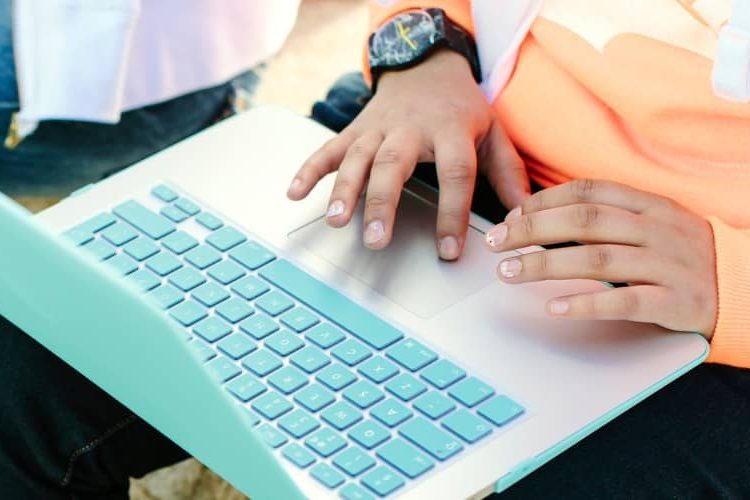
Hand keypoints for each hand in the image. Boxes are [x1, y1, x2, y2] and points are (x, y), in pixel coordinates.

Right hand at [287, 49, 529, 259]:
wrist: (426, 65)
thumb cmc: (461, 107)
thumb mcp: (493, 134)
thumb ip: (508, 174)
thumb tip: (524, 214)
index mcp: (450, 131)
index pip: (454, 176)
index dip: (452, 215)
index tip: (447, 251)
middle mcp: (410, 129)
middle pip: (394, 165)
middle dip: (383, 204)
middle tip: (376, 241)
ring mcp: (378, 128)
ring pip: (357, 157)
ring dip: (343, 188)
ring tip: (333, 220)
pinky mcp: (355, 129)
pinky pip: (329, 148)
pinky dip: (310, 169)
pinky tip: (294, 193)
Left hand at [485, 179, 717, 337]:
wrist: (744, 286)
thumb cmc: (683, 255)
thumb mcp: (654, 224)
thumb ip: (610, 217)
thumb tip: (544, 217)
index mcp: (650, 205)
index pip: (588, 193)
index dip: (544, 202)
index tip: (512, 216)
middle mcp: (658, 229)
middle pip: (584, 221)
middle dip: (532, 230)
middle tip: (497, 243)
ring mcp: (668, 264)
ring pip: (597, 258)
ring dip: (546, 264)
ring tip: (510, 273)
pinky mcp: (676, 301)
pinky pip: (625, 301)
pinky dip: (586, 304)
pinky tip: (554, 307)